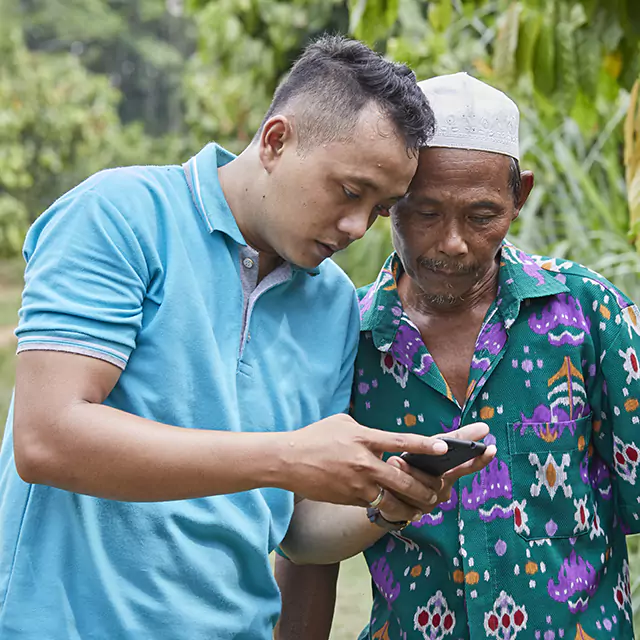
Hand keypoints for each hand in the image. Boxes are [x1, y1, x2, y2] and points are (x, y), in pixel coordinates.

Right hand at [278, 414, 486, 513]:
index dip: (424, 446)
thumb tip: (383, 441)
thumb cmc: (316, 437)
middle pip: (404, 480)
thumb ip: (367, 431)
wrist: (288, 460)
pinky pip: (375, 506)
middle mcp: (364, 463)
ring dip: (411, 507)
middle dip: (425, 489)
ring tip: (422, 508)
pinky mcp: (349, 499)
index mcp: (364, 439)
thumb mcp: (343, 423)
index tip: (444, 448)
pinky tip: (398, 511)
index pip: (401, 442)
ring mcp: (357, 484)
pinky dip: (389, 509)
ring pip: (393, 502)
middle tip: (436, 493)